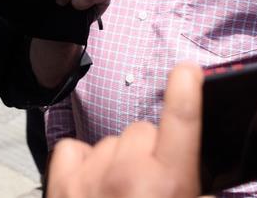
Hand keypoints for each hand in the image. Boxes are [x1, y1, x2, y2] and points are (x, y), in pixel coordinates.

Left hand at [46, 63, 201, 197]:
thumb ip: (194, 185)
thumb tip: (191, 160)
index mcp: (170, 183)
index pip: (181, 118)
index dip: (187, 88)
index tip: (188, 70)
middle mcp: (130, 175)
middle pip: (141, 131)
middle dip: (147, 152)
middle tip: (149, 187)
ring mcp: (92, 177)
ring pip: (109, 141)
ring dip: (115, 160)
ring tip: (120, 193)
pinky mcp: (62, 184)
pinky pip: (72, 148)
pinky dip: (81, 160)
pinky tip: (91, 182)